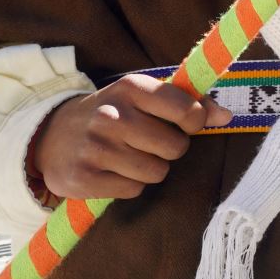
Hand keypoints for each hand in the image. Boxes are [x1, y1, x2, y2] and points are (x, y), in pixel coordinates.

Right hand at [34, 74, 229, 200]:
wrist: (51, 134)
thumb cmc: (113, 113)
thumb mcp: (145, 97)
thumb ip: (190, 103)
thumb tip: (228, 116)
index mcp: (131, 88)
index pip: (187, 110)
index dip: (194, 122)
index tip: (185, 124)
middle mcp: (111, 116)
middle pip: (175, 147)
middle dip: (170, 149)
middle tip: (150, 143)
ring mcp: (95, 148)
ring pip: (156, 172)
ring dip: (151, 169)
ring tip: (131, 156)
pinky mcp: (82, 179)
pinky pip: (133, 190)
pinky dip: (130, 185)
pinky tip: (113, 171)